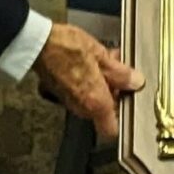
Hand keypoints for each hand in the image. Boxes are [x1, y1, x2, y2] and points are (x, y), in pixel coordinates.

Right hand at [33, 22, 143, 139]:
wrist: (38, 43)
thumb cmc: (66, 47)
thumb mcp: (100, 55)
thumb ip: (120, 73)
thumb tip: (135, 81)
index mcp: (95, 101)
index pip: (112, 130)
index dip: (122, 117)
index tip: (130, 98)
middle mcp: (81, 107)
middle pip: (105, 111)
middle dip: (114, 91)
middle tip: (121, 70)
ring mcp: (69, 100)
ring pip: (94, 99)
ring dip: (102, 83)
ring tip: (107, 60)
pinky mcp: (60, 92)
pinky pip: (81, 92)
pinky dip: (89, 80)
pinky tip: (92, 60)